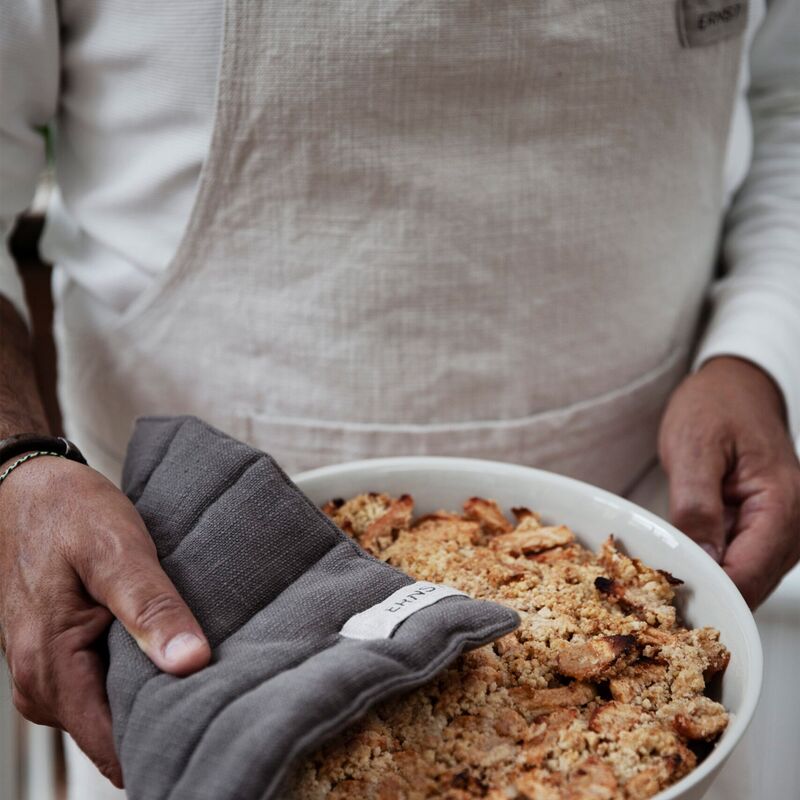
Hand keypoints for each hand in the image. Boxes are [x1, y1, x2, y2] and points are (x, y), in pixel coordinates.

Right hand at [0, 457, 210, 786]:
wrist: (30, 490)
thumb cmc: (69, 513)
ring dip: (153, 697)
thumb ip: (151, 607)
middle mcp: (41, 685)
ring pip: (111, 716)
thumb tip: (190, 662)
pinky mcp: (59, 662)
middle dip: (166, 720)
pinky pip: (103, 691)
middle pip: (115, 737)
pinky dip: (138, 678)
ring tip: (199, 666)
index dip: (166, 741)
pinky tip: (167, 652)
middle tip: (220, 690)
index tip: (215, 721)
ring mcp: (47, 676)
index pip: (114, 748)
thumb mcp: (117, 551)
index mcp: (50, 666)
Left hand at [659, 356, 799, 607]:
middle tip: (652, 586)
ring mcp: (782, 531)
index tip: (663, 593)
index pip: (748, 575)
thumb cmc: (716, 407)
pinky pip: (740, 561)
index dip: (707, 590)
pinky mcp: (765, 530)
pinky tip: (682, 553)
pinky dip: (711, 563)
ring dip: (706, 578)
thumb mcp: (694, 447)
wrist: (734, 387)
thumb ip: (698, 504)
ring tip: (663, 568)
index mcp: (782, 504)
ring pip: (744, 580)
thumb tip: (704, 559)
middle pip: (749, 586)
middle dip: (704, 589)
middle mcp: (793, 525)